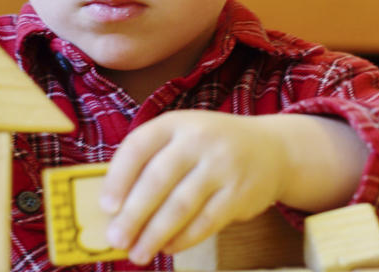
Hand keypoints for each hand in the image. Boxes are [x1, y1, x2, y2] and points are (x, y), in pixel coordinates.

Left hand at [99, 110, 288, 264]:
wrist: (272, 149)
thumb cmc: (211, 148)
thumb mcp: (182, 137)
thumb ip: (151, 162)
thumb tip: (114, 210)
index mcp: (176, 123)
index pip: (138, 147)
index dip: (118, 178)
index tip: (106, 207)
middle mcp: (199, 140)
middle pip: (158, 180)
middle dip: (133, 215)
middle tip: (116, 239)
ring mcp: (222, 166)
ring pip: (181, 206)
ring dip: (155, 234)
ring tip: (137, 254)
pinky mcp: (239, 193)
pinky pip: (206, 222)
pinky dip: (183, 239)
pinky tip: (168, 248)